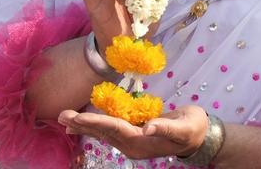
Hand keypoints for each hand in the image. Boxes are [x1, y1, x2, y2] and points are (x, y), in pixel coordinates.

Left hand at [58, 105, 208, 159]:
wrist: (199, 137)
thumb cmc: (193, 128)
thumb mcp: (184, 127)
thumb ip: (166, 127)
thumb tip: (147, 128)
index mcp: (141, 142)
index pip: (113, 129)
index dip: (95, 122)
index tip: (76, 117)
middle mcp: (132, 145)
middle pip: (103, 132)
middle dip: (82, 124)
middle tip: (61, 117)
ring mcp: (132, 142)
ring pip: (104, 133)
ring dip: (85, 125)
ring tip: (66, 120)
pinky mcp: (133, 136)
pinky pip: (110, 130)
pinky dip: (96, 125)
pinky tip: (86, 122)